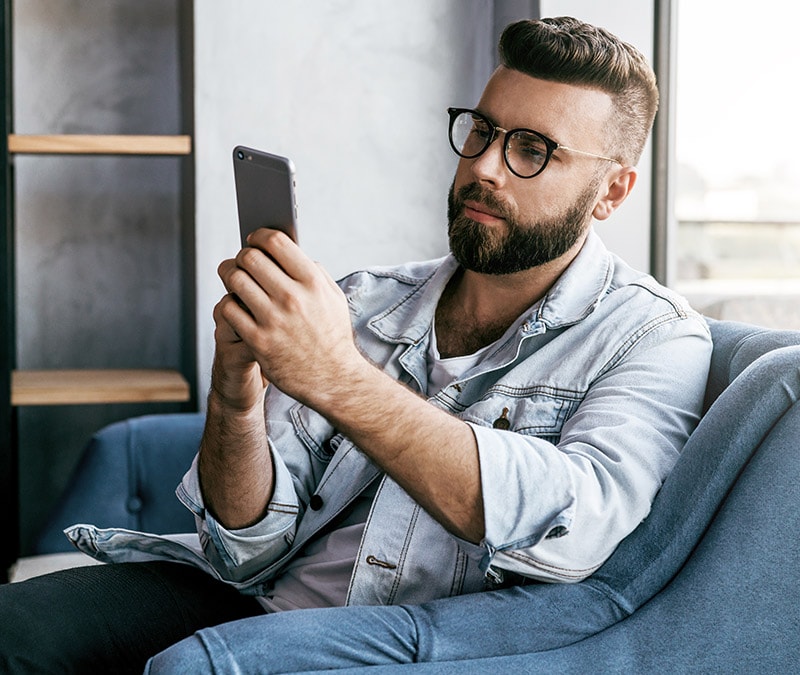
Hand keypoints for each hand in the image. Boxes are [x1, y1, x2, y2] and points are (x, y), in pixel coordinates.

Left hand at [216, 228, 361, 406]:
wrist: (335, 379)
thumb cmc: (333, 337)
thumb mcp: (333, 299)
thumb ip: (313, 272)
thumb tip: (289, 252)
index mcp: (312, 282)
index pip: (276, 242)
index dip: (259, 236)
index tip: (254, 240)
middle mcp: (292, 297)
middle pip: (250, 257)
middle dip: (241, 256)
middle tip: (241, 262)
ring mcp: (273, 320)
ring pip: (235, 280)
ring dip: (229, 276)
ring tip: (234, 280)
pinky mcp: (258, 341)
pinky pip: (229, 309)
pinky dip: (229, 304)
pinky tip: (236, 306)